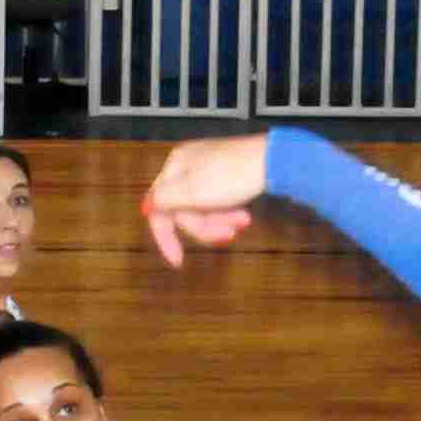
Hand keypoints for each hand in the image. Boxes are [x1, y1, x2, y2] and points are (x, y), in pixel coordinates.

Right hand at [138, 132, 271, 265]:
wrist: (274, 160)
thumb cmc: (234, 174)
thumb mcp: (193, 192)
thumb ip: (165, 200)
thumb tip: (147, 206)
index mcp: (175, 166)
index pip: (158, 207)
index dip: (164, 236)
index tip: (177, 261)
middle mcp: (187, 166)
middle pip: (184, 211)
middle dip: (206, 227)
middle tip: (228, 234)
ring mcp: (206, 169)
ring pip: (203, 209)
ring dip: (221, 221)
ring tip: (243, 222)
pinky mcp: (225, 175)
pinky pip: (218, 202)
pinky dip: (229, 212)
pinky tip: (244, 216)